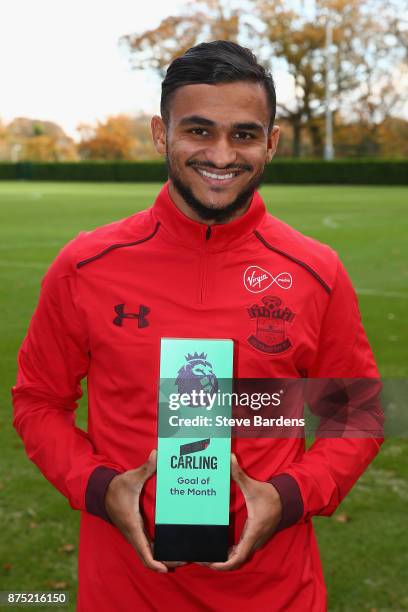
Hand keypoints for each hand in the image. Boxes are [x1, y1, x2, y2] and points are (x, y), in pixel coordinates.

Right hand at [105, 449, 183, 572]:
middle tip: (184, 560)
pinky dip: (157, 551)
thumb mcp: (131, 478)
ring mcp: (134, 534)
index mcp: (133, 526)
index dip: (155, 563)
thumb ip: (146, 468)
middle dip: (165, 562)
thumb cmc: (117, 487)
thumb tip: (157, 454)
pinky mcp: (136, 531)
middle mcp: (133, 534)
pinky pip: (147, 546)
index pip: (144, 552)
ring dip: (162, 557)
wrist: (102, 492)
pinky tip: (170, 546)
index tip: (166, 569)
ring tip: (181, 556)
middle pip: (149, 557)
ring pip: (148, 553)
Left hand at [206, 453, 281, 570]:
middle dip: (218, 563)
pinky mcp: (254, 539)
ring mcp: (255, 542)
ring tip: (206, 555)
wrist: (287, 501)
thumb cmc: (270, 496)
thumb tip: (229, 458)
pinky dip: (230, 555)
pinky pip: (241, 553)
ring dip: (223, 560)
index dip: (222, 564)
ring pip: (238, 559)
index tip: (209, 563)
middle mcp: (254, 541)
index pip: (237, 558)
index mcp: (253, 532)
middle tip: (201, 558)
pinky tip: (219, 549)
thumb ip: (239, 474)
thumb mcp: (253, 486)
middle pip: (234, 562)